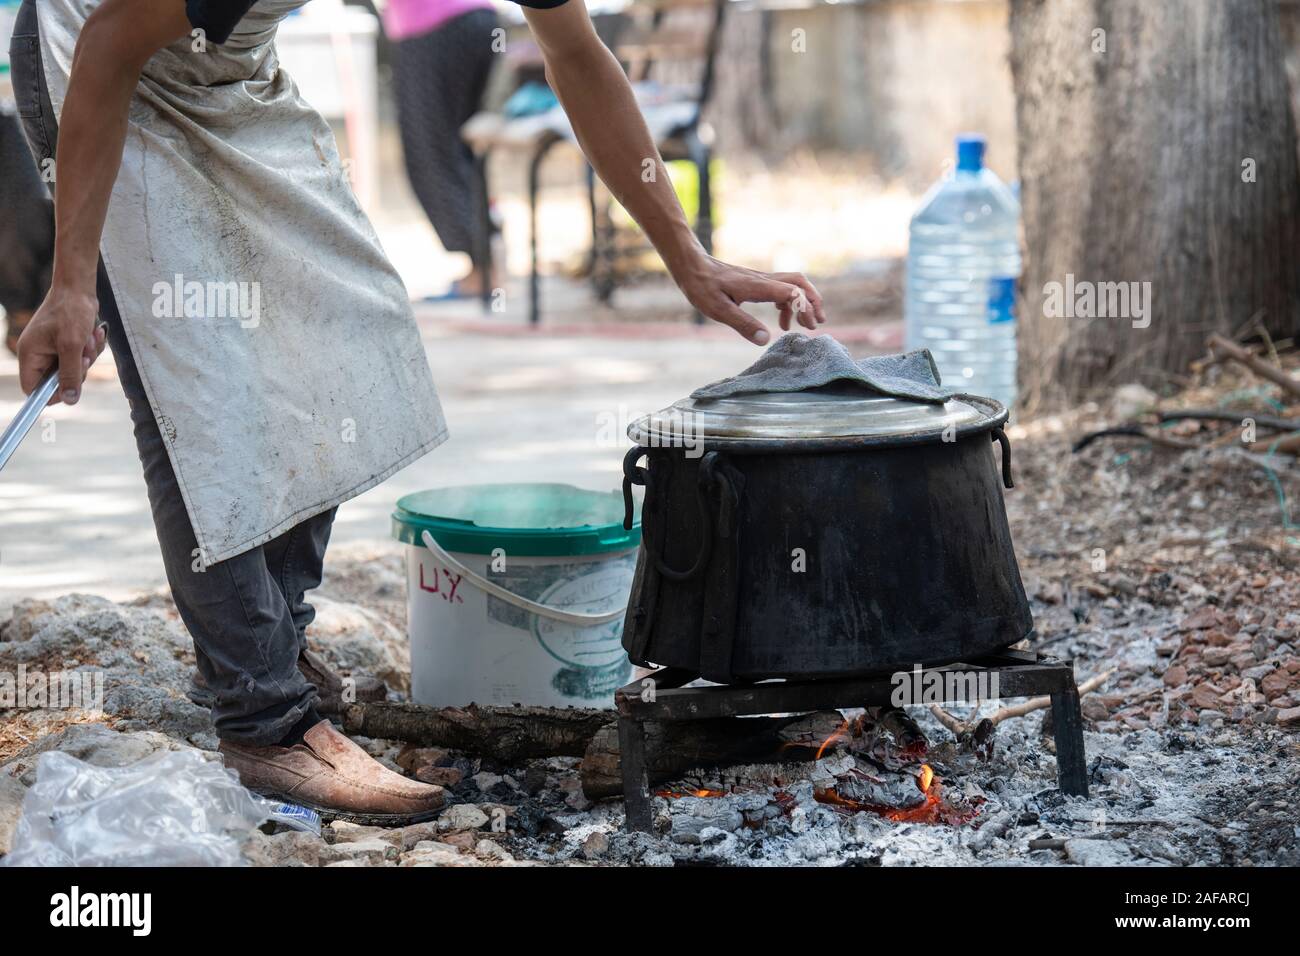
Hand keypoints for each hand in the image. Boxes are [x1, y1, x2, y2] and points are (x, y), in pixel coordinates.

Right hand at [17, 287, 105, 405]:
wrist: (79, 289)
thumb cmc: (71, 311)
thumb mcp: (72, 346)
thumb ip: (70, 374)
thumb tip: (69, 400)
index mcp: (30, 354)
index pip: (32, 388)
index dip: (50, 395)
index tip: (71, 393)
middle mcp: (39, 353)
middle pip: (58, 381)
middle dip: (77, 369)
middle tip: (85, 355)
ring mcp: (53, 349)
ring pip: (74, 369)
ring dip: (88, 357)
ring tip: (90, 338)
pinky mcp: (68, 344)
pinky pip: (82, 358)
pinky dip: (91, 349)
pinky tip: (94, 334)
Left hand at [673, 254, 826, 344]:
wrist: (691, 265)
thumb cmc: (702, 286)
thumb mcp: (719, 310)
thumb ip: (743, 324)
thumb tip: (766, 339)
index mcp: (758, 286)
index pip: (793, 293)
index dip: (805, 308)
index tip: (808, 326)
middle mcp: (764, 280)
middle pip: (800, 283)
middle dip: (813, 301)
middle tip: (818, 322)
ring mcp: (760, 280)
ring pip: (792, 284)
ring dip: (802, 302)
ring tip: (803, 325)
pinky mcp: (755, 282)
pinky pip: (780, 288)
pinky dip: (788, 303)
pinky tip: (781, 319)